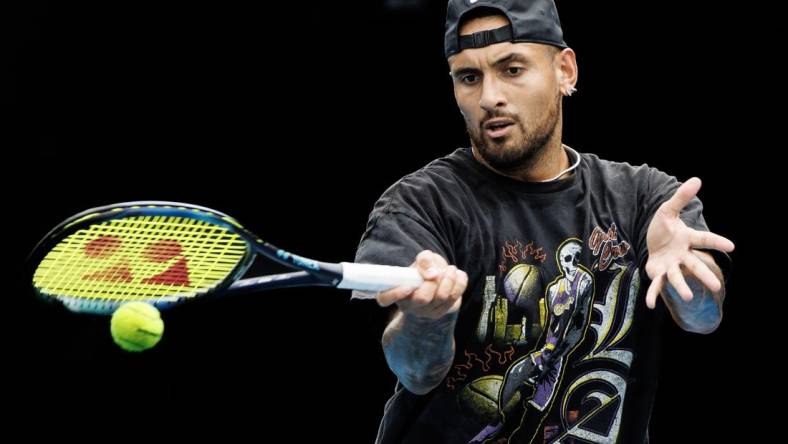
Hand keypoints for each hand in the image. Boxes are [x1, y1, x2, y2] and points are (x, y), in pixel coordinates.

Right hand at [376, 250, 467, 318]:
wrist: (439, 279)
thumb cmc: (426, 269)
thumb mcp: (423, 259)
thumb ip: (424, 260)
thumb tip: (432, 274)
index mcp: (395, 290)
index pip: (385, 298)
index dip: (395, 294)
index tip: (409, 286)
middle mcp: (407, 304)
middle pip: (422, 298)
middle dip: (434, 281)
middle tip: (439, 271)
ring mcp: (423, 312)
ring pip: (441, 298)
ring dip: (449, 279)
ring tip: (451, 269)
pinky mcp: (439, 313)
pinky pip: (453, 299)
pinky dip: (459, 284)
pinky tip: (459, 275)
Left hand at [644, 177, 734, 308]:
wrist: (652, 241)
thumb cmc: (664, 227)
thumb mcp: (667, 210)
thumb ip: (681, 198)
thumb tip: (697, 179)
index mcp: (687, 239)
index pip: (704, 239)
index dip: (717, 242)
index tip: (731, 247)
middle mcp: (682, 255)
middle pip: (695, 265)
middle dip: (705, 275)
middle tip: (717, 286)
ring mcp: (671, 266)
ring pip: (678, 278)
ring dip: (682, 288)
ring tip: (689, 298)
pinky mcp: (658, 274)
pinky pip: (656, 286)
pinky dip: (653, 296)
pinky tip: (649, 305)